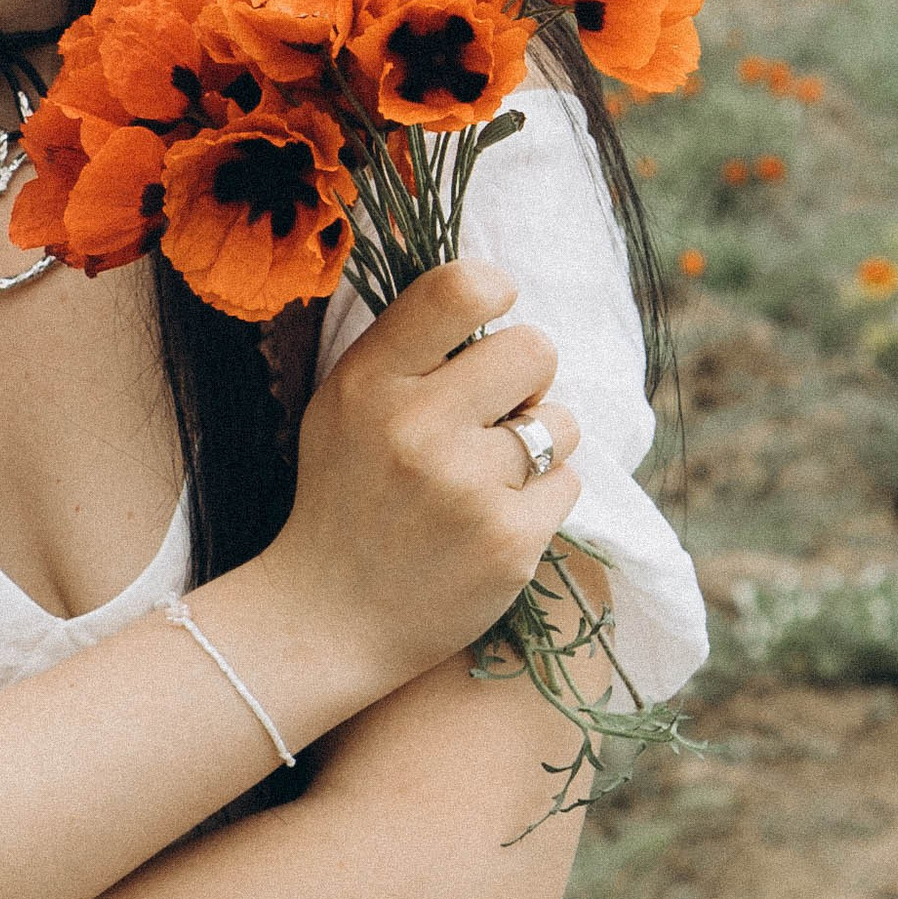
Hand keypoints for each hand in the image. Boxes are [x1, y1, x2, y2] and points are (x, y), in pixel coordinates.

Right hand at [269, 258, 583, 711]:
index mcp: (369, 380)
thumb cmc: (347, 494)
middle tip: (492, 413)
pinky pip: (569, 484)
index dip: (494, 289)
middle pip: (534, 349)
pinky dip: (540, 501)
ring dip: (538, 444)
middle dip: (525, 378)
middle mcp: (415, 426)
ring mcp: (465, 487)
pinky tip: (490, 521)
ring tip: (486, 477)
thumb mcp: (344, 404)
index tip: (495, 306)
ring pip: (560, 421)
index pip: (458, 289)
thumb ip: (406, 346)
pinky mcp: (508, 542)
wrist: (328, 617)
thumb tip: (490, 281)